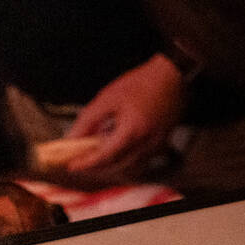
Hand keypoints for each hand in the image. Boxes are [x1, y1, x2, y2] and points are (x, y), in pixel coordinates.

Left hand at [64, 54, 184, 176]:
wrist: (171, 77)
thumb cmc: (142, 83)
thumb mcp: (108, 98)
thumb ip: (89, 120)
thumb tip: (73, 137)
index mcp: (132, 131)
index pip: (105, 157)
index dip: (87, 163)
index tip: (73, 165)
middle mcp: (147, 143)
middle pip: (118, 166)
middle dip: (98, 167)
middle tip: (81, 161)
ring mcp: (157, 145)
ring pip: (131, 166)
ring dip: (113, 164)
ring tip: (98, 153)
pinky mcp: (162, 143)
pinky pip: (142, 159)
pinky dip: (127, 158)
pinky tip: (118, 146)